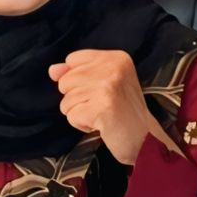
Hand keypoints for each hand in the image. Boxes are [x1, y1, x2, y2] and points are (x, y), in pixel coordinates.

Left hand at [50, 48, 160, 167]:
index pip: (72, 59)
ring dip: (80, 113)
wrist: (144, 139)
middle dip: (77, 99)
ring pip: (66, 100)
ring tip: (101, 115)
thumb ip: (77, 73)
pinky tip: (100, 125)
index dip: (77, 79)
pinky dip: (82, 125)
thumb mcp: (104, 84)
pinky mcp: (102, 107)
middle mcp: (113, 67)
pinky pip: (72, 116)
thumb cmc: (122, 111)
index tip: (100, 90)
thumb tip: (53, 70)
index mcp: (117, 57)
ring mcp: (108, 86)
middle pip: (66, 80)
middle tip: (101, 106)